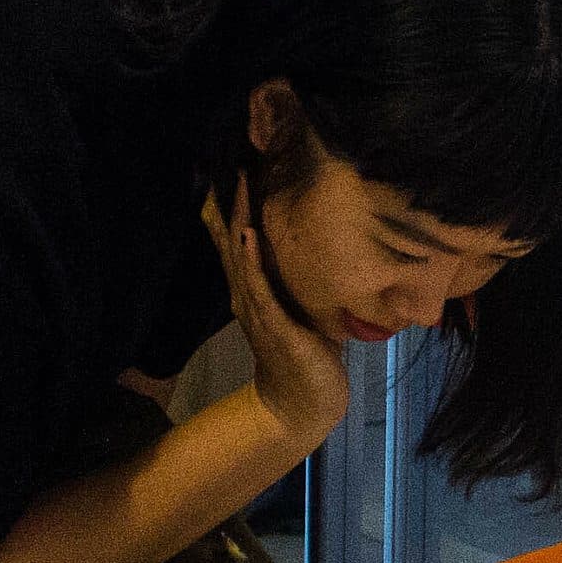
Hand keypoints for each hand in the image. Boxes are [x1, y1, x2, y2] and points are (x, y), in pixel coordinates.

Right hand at [205, 179, 350, 454]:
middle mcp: (248, 294)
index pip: (241, 237)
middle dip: (233, 199)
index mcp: (255, 288)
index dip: (236, 202)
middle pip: (234, 238)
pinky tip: (248, 235)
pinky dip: (251, 261)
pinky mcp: (274, 327)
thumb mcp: (307, 306)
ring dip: (238, 218)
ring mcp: (257, 310)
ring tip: (237, 183)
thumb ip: (305, 277)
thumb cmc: (310, 355)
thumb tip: (331, 242)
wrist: (304, 404)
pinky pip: (259, 289)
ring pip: (241, 256)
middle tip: (230, 158)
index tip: (236, 162)